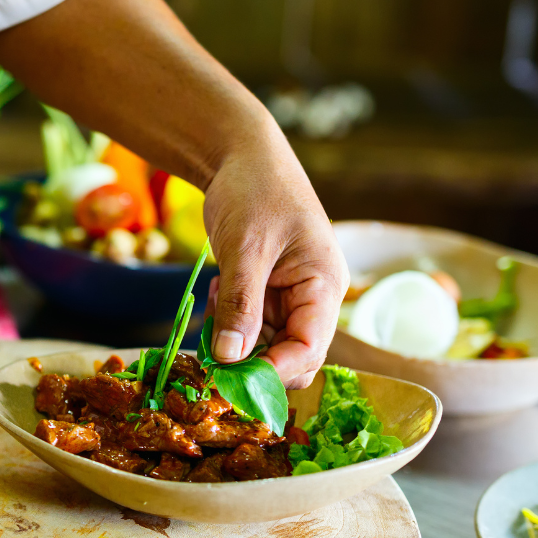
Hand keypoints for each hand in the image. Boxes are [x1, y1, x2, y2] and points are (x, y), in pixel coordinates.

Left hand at [202, 144, 348, 388]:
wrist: (239, 156)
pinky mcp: (264, 291)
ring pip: (264, 343)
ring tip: (218, 297)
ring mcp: (288, 295)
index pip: (310, 349)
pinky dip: (228, 319)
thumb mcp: (246, 249)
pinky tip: (219, 289)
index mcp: (324, 286)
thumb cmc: (254, 191)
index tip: (234, 380)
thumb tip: (232, 358)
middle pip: (289, 354)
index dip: (275, 371)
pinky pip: (248, 324)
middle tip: (213, 348)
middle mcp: (312, 297)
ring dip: (234, 336)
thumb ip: (242, 305)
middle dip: (251, 359)